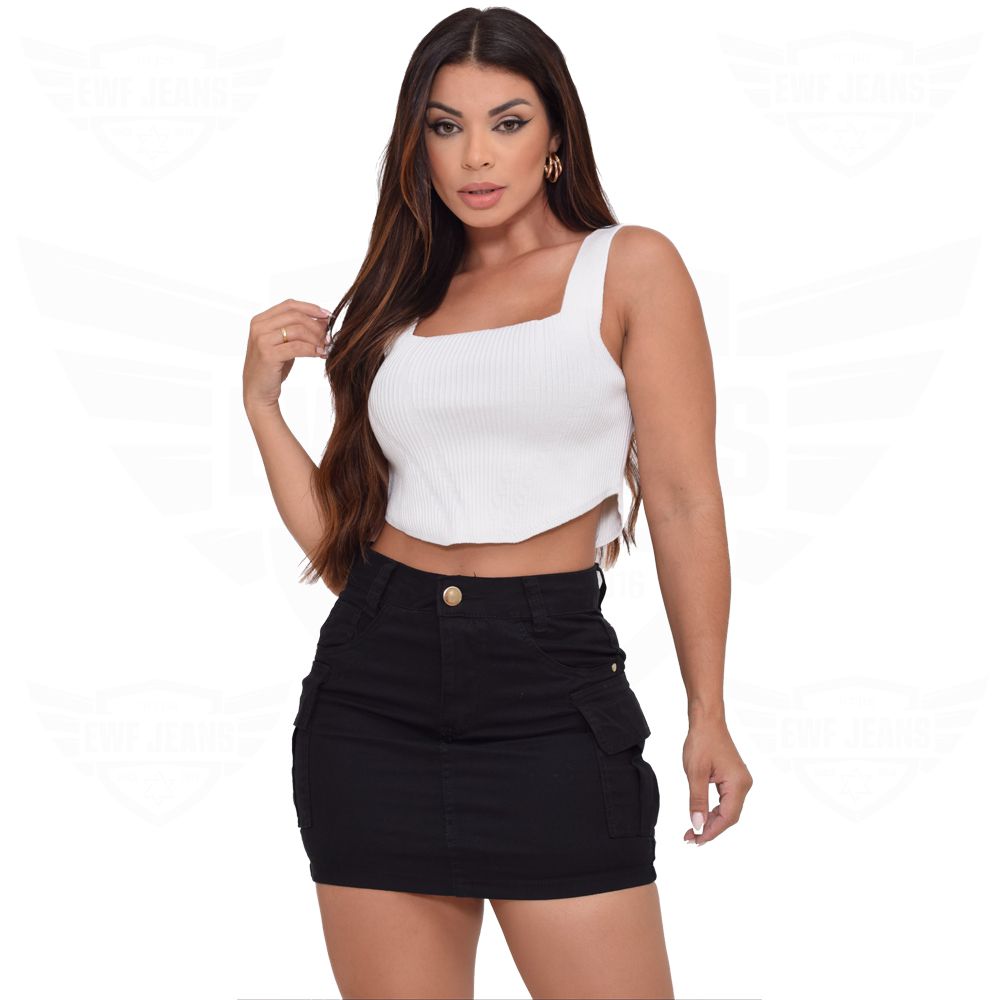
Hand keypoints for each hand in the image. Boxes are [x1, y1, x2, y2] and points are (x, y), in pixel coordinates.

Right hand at [242, 298, 331, 411]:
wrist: (258, 392)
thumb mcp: (283, 344)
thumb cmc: (272, 368)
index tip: (328, 315)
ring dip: (316, 338)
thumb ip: (297, 330)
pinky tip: (320, 354)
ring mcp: (262, 340)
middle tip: (329, 336)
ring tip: (326, 346)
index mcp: (260, 320)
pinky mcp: (268, 355)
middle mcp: (259, 327)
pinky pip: (297, 347)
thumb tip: (324, 320)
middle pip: (295, 316)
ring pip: (298, 330)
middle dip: (316, 325)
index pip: (289, 304)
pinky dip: (312, 349)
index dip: (311, 308)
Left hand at [682, 713, 751, 844]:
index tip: (695, 840)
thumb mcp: (695, 773)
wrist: (707, 720)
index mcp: (738, 784)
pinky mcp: (733, 778)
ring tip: (693, 830)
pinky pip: (725, 800)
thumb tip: (697, 824)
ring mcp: (740, 781)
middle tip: (690, 837)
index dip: (711, 831)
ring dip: (711, 820)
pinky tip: (701, 815)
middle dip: (710, 828)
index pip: (727, 817)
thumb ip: (697, 800)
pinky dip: (713, 810)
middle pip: (729, 816)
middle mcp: (744, 784)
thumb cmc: (702, 741)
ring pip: (727, 810)